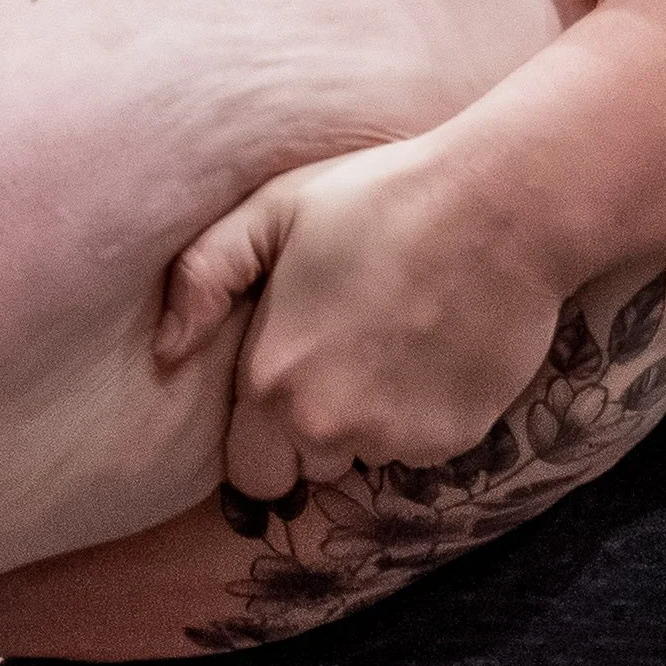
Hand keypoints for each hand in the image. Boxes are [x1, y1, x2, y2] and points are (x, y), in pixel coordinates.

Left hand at [157, 133, 571, 499]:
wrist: (501, 207)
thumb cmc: (381, 195)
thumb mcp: (273, 209)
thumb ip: (202, 276)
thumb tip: (165, 349)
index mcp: (271, 379)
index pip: (248, 467)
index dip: (265, 426)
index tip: (292, 374)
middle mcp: (326, 425)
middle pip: (305, 470)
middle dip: (314, 432)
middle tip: (346, 356)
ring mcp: (394, 439)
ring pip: (366, 456)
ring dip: (372, 420)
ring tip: (396, 339)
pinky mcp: (454, 439)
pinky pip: (422, 447)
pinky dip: (425, 414)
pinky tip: (437, 348)